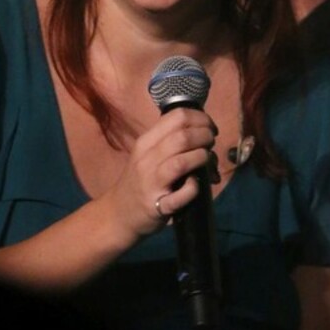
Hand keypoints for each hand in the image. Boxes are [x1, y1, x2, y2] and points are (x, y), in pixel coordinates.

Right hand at [110, 105, 218, 241]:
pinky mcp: (158, 205)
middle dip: (205, 136)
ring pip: (182, 161)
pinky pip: (182, 194)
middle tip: (211, 144)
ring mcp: (151, 182)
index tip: (210, 128)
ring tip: (207, 160)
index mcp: (146, 142)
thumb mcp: (148, 154)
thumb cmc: (140, 180)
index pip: (177, 116)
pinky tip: (196, 185)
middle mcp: (147, 158)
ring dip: (202, 157)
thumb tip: (206, 133)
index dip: (201, 118)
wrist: (119, 213)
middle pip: (182, 136)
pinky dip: (194, 187)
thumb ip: (171, 141)